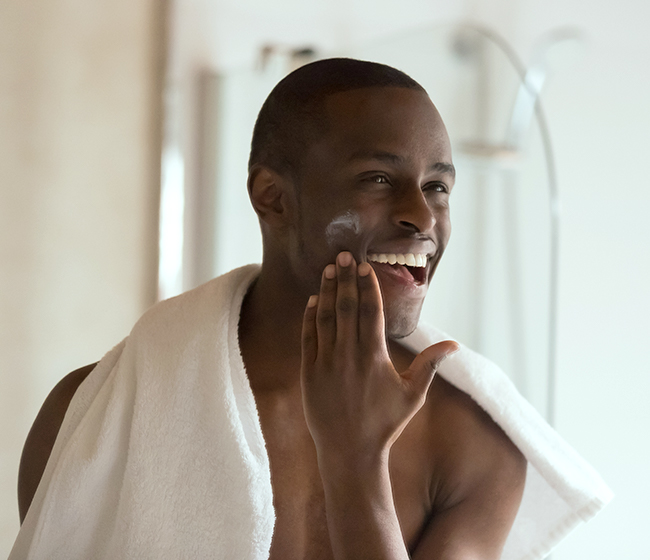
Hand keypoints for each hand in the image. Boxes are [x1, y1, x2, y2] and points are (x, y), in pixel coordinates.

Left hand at [300, 251, 458, 467]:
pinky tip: (313, 300)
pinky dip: (310, 317)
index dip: (367, 285)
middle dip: (346, 278)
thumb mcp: (413, 394)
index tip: (364, 266)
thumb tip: (453, 344)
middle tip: (343, 255)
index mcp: (374, 356)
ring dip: (327, 291)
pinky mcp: (309, 372)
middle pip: (347, 307)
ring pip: (325, 317)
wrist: (350, 451)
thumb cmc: (386, 423)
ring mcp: (325, 362)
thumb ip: (429, 364)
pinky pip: (308, 337)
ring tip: (329, 269)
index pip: (371, 311)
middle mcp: (348, 354)